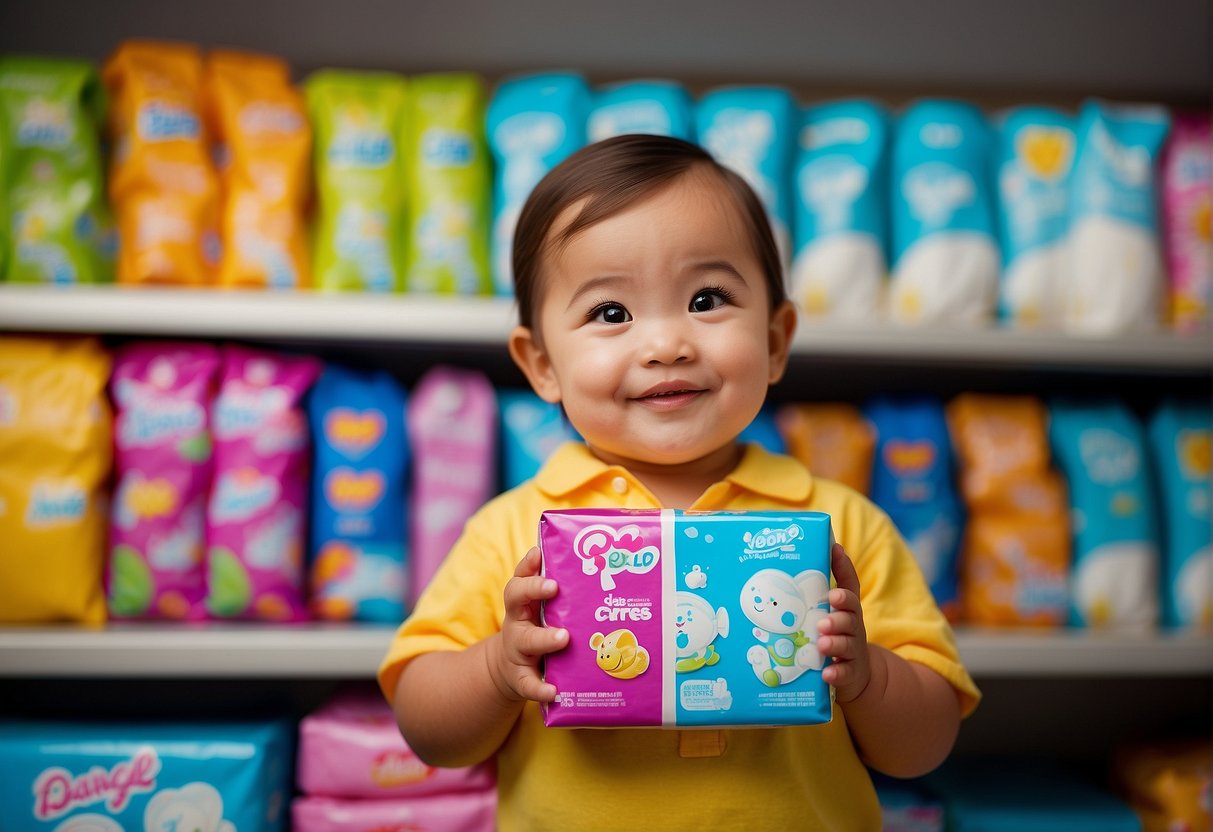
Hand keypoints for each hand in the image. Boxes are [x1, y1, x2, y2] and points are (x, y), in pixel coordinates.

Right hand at [490, 546, 567, 703]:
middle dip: (534, 590)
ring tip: (563, 638)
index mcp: (522, 604)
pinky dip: (540, 689)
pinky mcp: (521, 678)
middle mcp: (516, 622)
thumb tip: (577, 559)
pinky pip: (528, 683)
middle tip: (555, 587)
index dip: (528, 566)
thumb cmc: (535, 631)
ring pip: (526, 641)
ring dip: (544, 638)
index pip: (520, 577)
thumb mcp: (537, 610)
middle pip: (516, 600)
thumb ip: (552, 590)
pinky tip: (554, 692)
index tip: (539, 554)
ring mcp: (517, 650)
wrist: (510, 670)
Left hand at [816, 542, 871, 703]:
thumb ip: (828, 581)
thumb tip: (827, 545)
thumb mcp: (833, 608)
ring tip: (821, 643)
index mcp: (847, 610)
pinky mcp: (850, 673)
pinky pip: (845, 673)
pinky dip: (836, 673)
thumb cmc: (837, 632)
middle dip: (838, 618)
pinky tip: (826, 674)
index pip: (850, 592)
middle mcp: (853, 628)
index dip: (844, 584)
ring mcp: (852, 651)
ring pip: (848, 645)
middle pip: (850, 619)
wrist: (856, 673)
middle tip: (823, 621)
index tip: (833, 590)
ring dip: (835, 643)